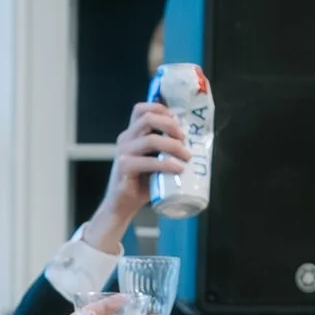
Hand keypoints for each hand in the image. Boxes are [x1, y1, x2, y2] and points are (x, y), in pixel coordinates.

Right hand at [95, 98, 188, 239]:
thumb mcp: (154, 160)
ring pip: (150, 139)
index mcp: (131, 134)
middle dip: (170, 125)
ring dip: (173, 146)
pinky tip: (178, 169)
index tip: (178, 121)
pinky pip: (148, 162)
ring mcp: (123, 153)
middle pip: (148, 118)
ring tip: (186, 156)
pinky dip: (167, 164)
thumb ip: (164, 149)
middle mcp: (125, 139)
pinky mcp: (124, 168)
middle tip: (184, 138)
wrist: (122, 206)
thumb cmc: (141, 183)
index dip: (161, 109)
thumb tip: (191, 141)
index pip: (142, 109)